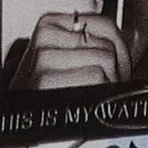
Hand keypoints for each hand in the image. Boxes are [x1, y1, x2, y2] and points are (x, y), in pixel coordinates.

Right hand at [7, 10, 129, 92]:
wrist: (28, 122)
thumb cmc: (52, 90)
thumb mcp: (69, 54)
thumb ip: (91, 35)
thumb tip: (112, 25)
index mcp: (49, 24)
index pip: (105, 24)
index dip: (119, 49)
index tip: (111, 64)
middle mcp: (42, 37)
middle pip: (108, 44)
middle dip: (115, 68)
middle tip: (103, 83)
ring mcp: (42, 59)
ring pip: (105, 58)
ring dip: (110, 81)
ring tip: (94, 92)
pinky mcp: (45, 80)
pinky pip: (96, 76)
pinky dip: (101, 92)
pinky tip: (88, 100)